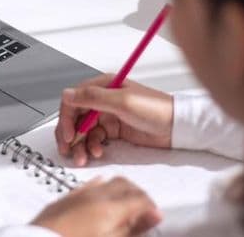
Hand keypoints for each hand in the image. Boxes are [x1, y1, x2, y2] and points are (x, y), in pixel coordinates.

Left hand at [32, 177, 161, 236]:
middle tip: (144, 211)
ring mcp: (78, 196)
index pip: (140, 198)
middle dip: (138, 195)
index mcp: (110, 208)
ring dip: (121, 190)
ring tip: (126, 206)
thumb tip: (154, 216)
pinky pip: (88, 185)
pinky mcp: (64, 200)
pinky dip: (101, 188)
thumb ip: (133, 228)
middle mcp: (95, 196)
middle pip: (125, 184)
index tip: (154, 217)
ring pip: (108, 182)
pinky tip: (102, 195)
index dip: (151, 207)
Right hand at [56, 74, 173, 165]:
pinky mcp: (114, 131)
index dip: (66, 117)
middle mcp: (103, 100)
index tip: (68, 134)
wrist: (177, 128)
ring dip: (80, 145)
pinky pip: (95, 139)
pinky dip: (92, 147)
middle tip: (68, 149)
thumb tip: (68, 94)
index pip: (74, 99)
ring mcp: (108, 116)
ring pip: (83, 131)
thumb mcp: (123, 102)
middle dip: (69, 134)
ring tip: (83, 158)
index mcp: (104, 86)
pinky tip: (97, 153)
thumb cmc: (156, 109)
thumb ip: (93, 98)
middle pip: (75, 117)